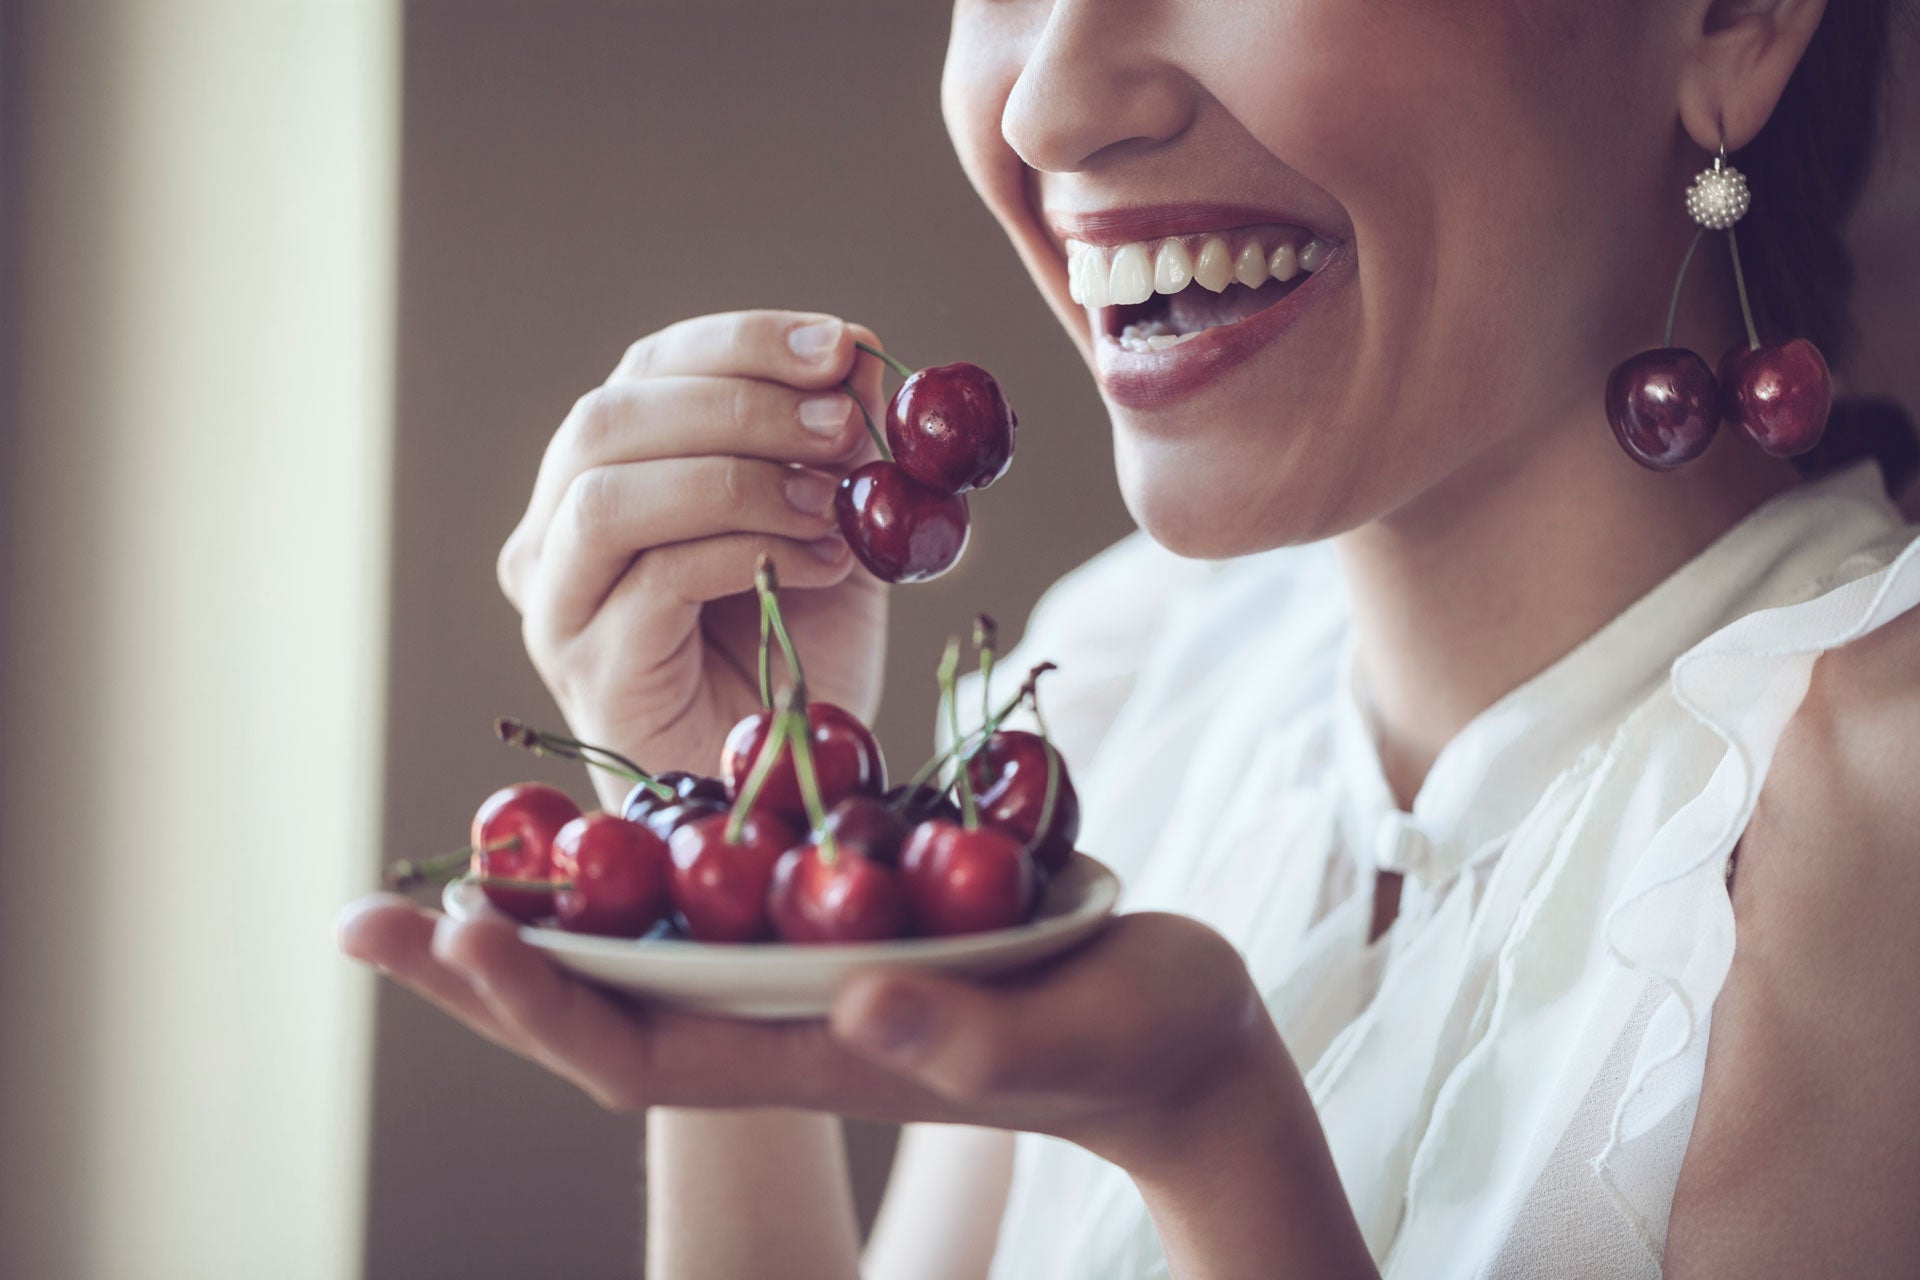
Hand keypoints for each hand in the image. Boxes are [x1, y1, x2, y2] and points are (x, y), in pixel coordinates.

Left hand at [336, 898, 1299, 1175]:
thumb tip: (857, 1003)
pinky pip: (722, 887)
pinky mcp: (847, 914)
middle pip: (606, 999)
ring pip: (650, 940)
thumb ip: (964, 1038)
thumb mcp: (1060, 1036)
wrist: (1174, 1035)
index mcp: (814, 1049)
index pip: (641, 1045)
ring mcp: (809, 966)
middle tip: (364, 918)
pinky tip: (610, 811)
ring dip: (548, 904)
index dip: (540, 999)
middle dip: (487, 964)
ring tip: (455, 857)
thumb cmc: (1132, 1045)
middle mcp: (785, 1011)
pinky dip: (651, 855)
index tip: (458, 929)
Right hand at [495, 311, 889, 803]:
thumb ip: (838, 449)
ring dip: (738, 477)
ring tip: (836, 506)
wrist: (779, 776)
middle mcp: (557, 528)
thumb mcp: (832, 524)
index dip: (745, 344)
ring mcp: (558, 601)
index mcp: (609, 469)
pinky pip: (655, 579)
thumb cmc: (794, 649)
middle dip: (742, 403)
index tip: (844, 347)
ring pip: (609, 494)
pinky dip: (750, 553)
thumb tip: (861, 355)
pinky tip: (823, 564)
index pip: (650, 368)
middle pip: (610, 418)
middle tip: (846, 425)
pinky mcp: (588, 667)